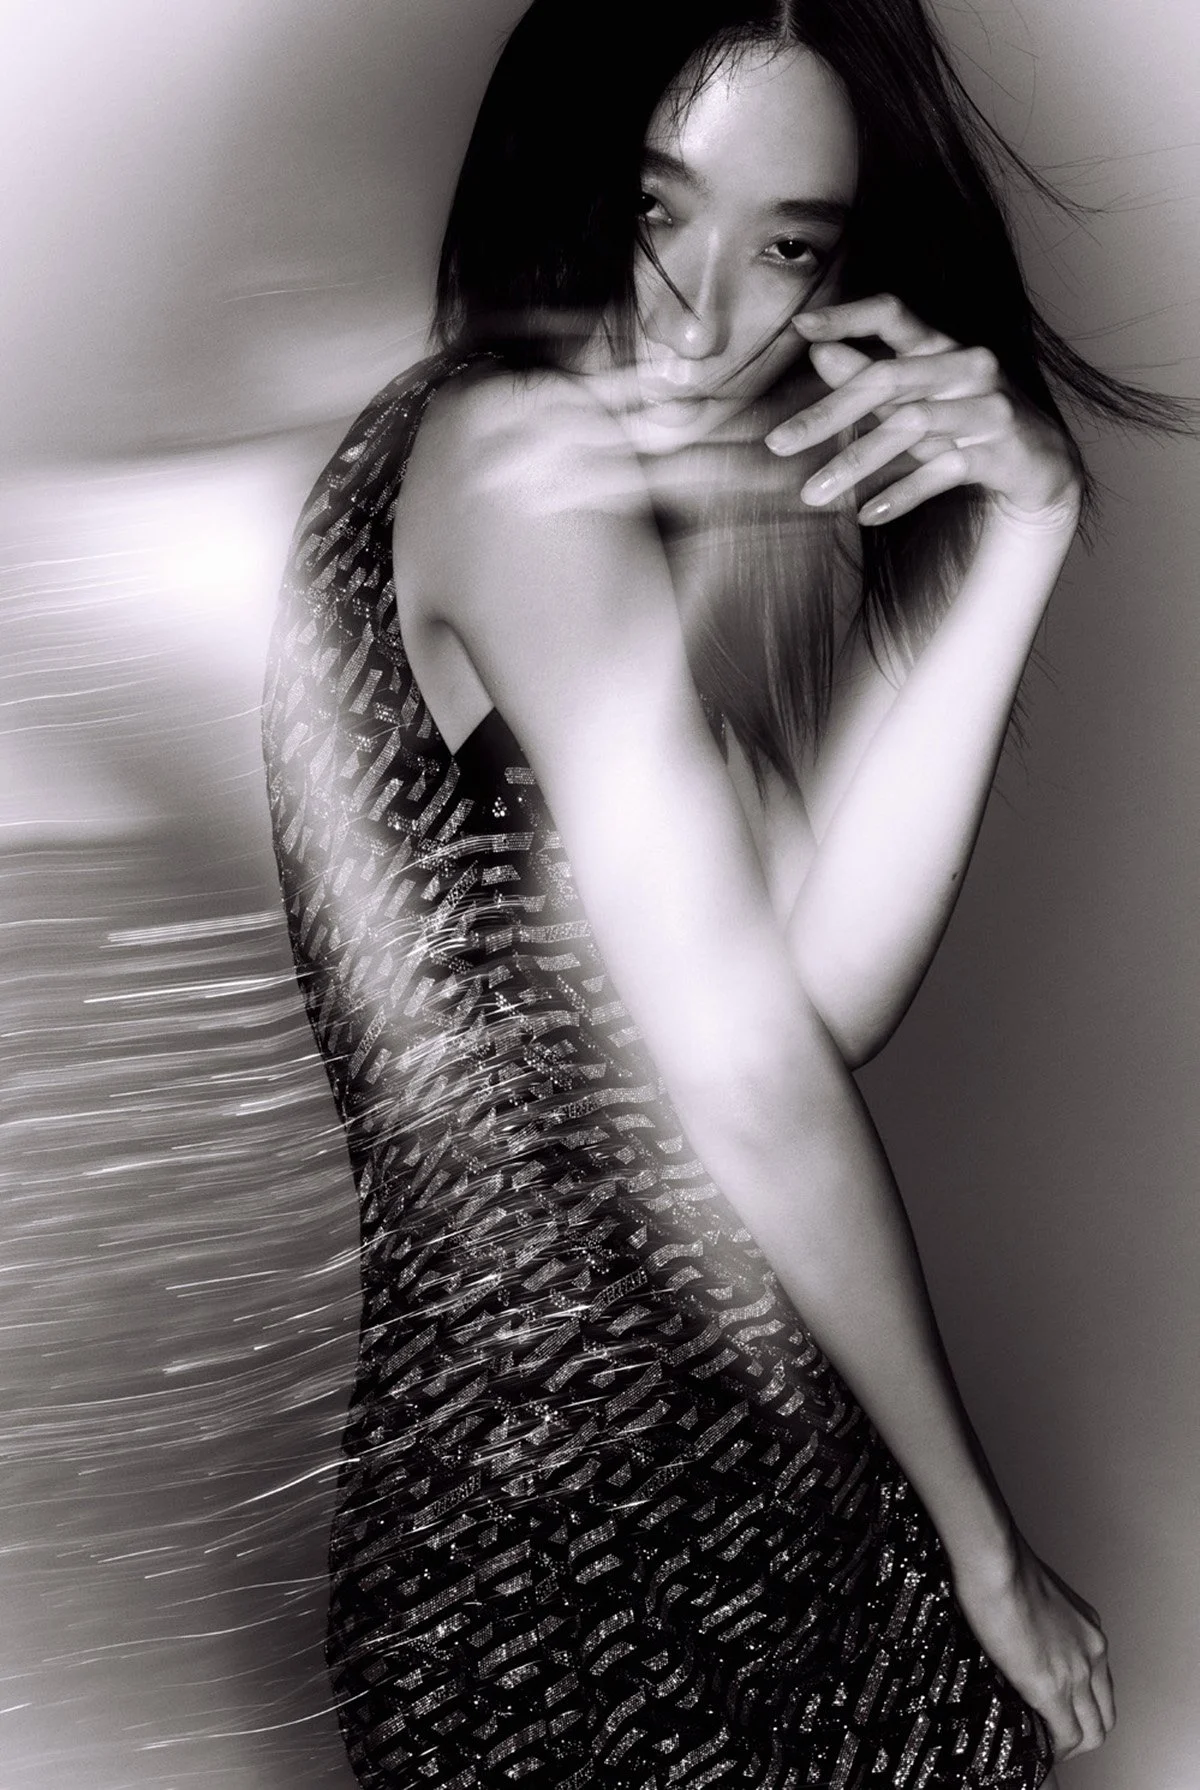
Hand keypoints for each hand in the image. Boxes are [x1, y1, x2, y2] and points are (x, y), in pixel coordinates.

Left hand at [764, 294, 1083, 531]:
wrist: (1042, 463)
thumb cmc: (964, 422)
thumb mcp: (914, 399)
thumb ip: (869, 377)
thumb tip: (818, 352)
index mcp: (941, 344)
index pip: (892, 312)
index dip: (847, 315)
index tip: (800, 328)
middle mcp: (967, 365)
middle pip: (887, 378)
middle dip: (827, 413)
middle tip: (778, 444)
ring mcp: (987, 406)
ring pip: (910, 426)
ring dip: (855, 462)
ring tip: (811, 494)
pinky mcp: (1001, 450)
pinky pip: (943, 472)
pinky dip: (903, 494)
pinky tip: (868, 514)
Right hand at [951, 1532, 1114, 1762]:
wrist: (994, 1558)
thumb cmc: (1002, 1562)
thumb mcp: (1035, 1592)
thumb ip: (1039, 1621)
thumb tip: (1019, 1636)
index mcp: (1087, 1627)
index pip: (1100, 1682)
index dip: (1082, 1704)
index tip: (1059, 1709)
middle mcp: (1092, 1650)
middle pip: (1105, 1713)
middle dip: (1083, 1732)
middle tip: (1054, 1736)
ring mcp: (1077, 1671)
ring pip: (1094, 1731)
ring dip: (1071, 1745)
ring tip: (1044, 1746)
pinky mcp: (1052, 1687)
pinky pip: (1067, 1735)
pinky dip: (1055, 1749)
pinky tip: (1036, 1748)